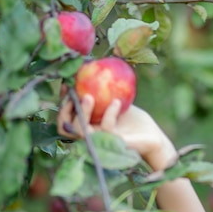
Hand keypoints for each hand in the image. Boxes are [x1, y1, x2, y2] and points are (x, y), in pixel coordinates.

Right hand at [57, 94, 177, 169]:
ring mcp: (101, 142)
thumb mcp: (112, 99)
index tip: (66, 85)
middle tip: (75, 94)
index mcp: (86, 126)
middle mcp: (89, 136)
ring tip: (89, 96)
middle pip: (65, 128)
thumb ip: (98, 89)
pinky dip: (109, 113)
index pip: (64, 119)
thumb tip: (84, 68)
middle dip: (65, 111)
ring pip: (81, 131)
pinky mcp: (115, 144)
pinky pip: (106, 128)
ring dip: (82, 112)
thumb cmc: (131, 118)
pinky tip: (117, 102)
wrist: (151, 135)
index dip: (61, 103)